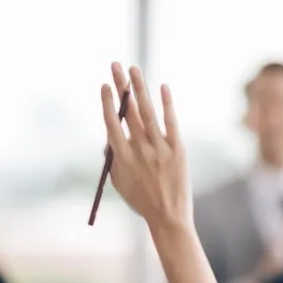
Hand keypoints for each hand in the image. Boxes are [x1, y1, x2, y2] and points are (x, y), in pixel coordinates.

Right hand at [102, 63, 191, 230]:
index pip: (111, 123)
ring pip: (148, 111)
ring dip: (140, 88)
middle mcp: (139, 149)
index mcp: (122, 157)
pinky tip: (163, 87)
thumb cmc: (140, 200)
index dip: (107, 102)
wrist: (168, 217)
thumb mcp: (119, 181)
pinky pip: (171, 122)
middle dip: (121, 86)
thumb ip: (112, 158)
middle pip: (128, 111)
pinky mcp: (177, 150)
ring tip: (134, 69)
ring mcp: (159, 148)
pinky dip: (167, 104)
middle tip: (115, 65)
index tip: (104, 85)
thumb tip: (109, 136)